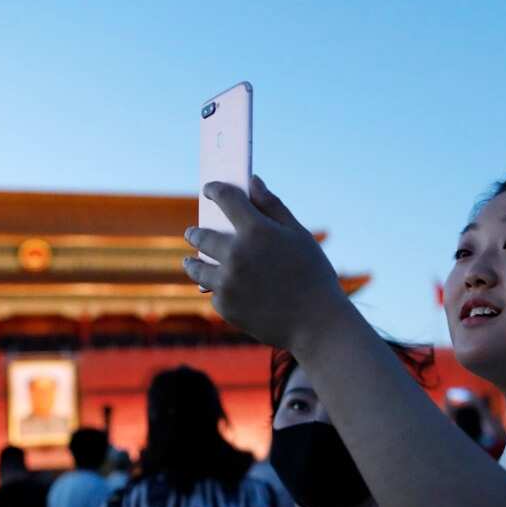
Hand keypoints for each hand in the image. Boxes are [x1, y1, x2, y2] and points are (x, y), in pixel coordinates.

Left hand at [183, 176, 354, 353]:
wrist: (317, 324)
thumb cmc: (313, 275)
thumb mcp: (299, 235)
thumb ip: (273, 206)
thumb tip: (252, 182)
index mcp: (256, 230)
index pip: (225, 198)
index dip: (215, 190)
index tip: (209, 190)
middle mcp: (236, 254)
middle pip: (202, 236)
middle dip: (195, 231)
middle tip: (191, 232)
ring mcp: (227, 282)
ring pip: (197, 267)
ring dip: (191, 262)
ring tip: (188, 261)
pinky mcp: (225, 307)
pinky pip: (214, 292)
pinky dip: (218, 289)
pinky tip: (221, 289)